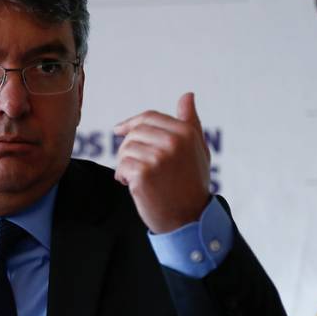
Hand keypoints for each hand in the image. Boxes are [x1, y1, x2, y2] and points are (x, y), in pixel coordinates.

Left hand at [113, 92, 211, 233]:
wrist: (189, 219)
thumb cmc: (192, 184)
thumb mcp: (198, 150)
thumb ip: (190, 122)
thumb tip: (187, 95)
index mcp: (185, 132)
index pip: (149, 117)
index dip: (131, 122)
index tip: (118, 130)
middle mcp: (173, 141)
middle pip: (135, 132)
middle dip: (128, 147)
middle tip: (133, 166)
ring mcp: (158, 157)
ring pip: (126, 149)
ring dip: (125, 164)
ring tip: (136, 178)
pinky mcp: (144, 174)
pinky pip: (121, 166)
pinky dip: (122, 176)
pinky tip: (132, 186)